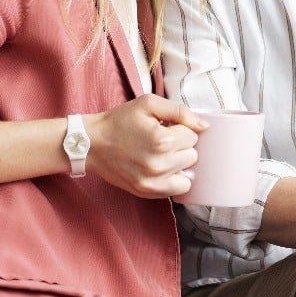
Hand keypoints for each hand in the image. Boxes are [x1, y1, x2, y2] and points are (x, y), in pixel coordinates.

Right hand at [85, 94, 207, 198]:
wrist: (91, 143)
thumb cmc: (120, 121)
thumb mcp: (148, 104)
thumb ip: (180, 111)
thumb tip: (204, 126)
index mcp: (162, 140)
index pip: (193, 135)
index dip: (180, 129)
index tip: (166, 127)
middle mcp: (160, 164)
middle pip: (193, 155)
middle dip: (181, 146)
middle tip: (162, 140)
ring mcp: (153, 182)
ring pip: (188, 173)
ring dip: (179, 163)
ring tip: (161, 154)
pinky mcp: (147, 192)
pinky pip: (177, 189)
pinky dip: (173, 178)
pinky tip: (160, 168)